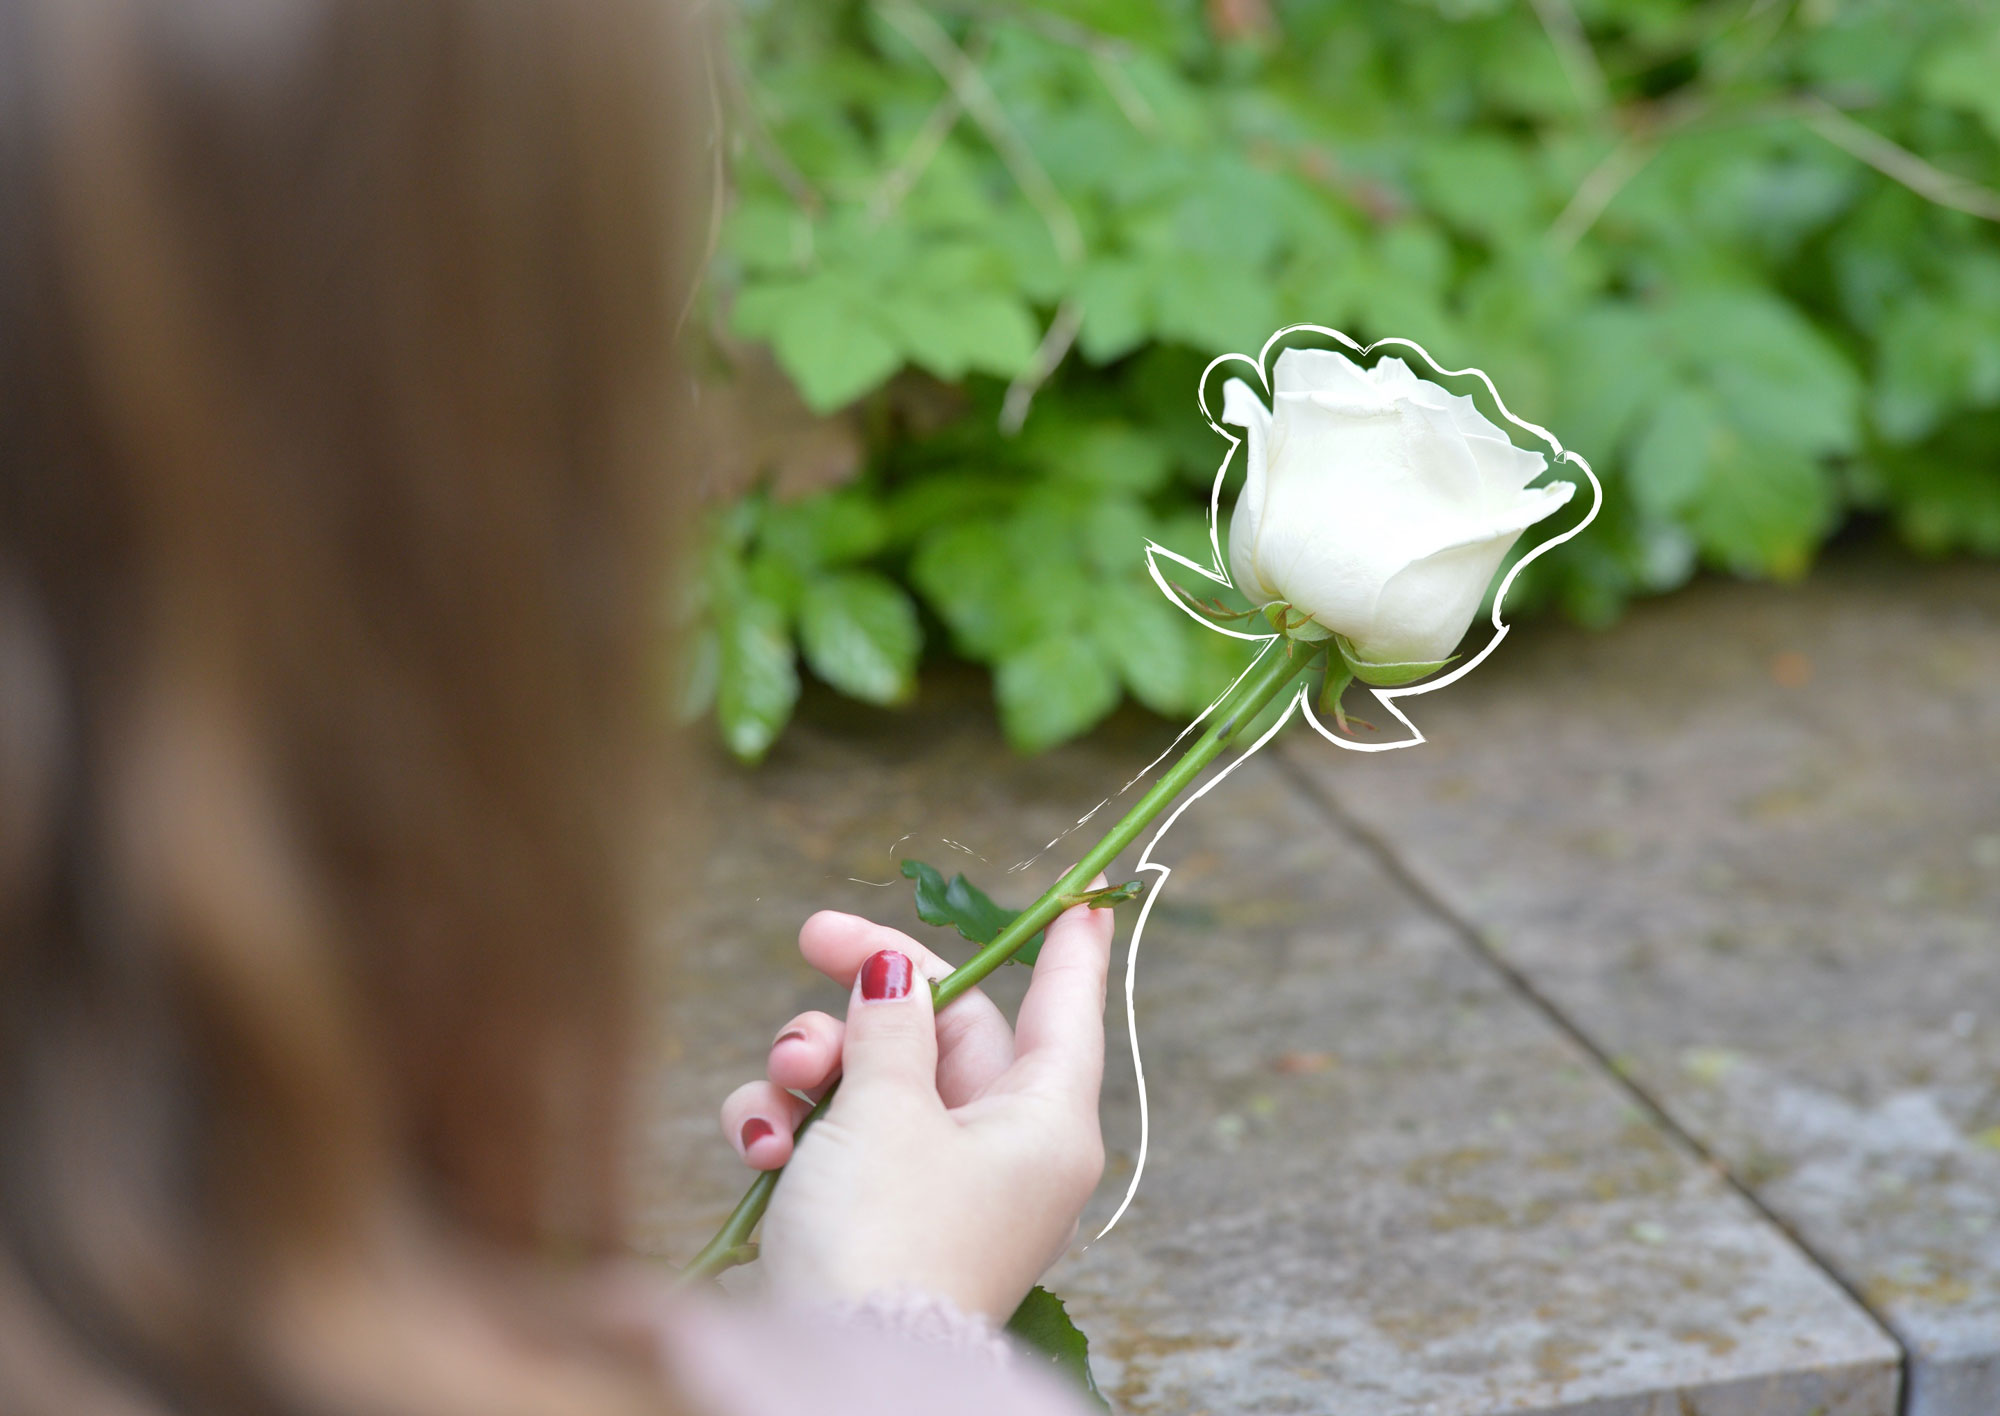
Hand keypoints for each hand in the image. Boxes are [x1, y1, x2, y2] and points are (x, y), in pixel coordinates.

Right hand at [716, 882, 1113, 1323]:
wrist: (834, 1371)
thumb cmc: (884, 1236)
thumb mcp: (886, 1107)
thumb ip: (890, 1023)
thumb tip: (897, 971)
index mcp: (1043, 1121)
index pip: (1064, 1010)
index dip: (1066, 950)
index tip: (1083, 898)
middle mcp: (998, 1148)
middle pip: (943, 1028)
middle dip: (865, 998)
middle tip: (812, 939)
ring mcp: (934, 1183)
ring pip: (873, 1077)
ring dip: (812, 1068)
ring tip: (785, 1088)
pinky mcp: (874, 1215)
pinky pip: (835, 1138)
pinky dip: (792, 1132)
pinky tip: (761, 1152)